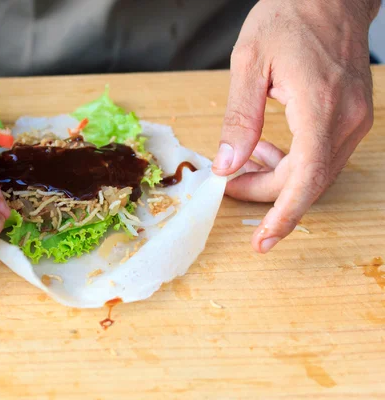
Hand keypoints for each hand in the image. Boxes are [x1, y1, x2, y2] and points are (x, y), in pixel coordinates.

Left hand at [212, 0, 378, 252]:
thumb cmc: (289, 16)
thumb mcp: (250, 63)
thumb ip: (239, 119)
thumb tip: (228, 164)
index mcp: (321, 108)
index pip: (306, 178)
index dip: (283, 214)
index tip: (263, 241)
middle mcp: (346, 120)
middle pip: (307, 181)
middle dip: (265, 192)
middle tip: (230, 187)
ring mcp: (353, 119)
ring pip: (315, 172)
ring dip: (277, 177)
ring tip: (242, 163)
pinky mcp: (350, 115)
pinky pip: (321, 154)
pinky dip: (291, 160)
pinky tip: (265, 147)